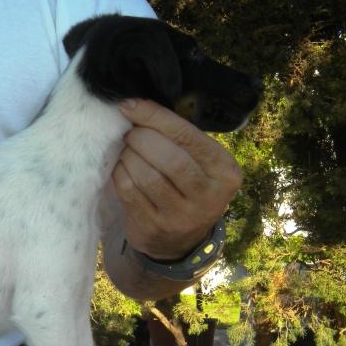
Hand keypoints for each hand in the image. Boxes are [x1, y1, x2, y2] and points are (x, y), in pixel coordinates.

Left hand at [111, 99, 241, 260]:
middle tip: (130, 133)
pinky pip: (130, 192)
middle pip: (170, 158)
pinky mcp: (155, 227)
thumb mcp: (200, 164)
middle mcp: (209, 196)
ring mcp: (182, 216)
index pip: (188, 136)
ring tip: (126, 150)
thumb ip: (182, 138)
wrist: (179, 241)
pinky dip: (120, 173)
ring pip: (148, 176)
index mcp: (225, 171)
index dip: (156, 117)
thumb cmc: (187, 187)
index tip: (131, 104)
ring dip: (129, 156)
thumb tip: (140, 104)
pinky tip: (121, 167)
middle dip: (142, 138)